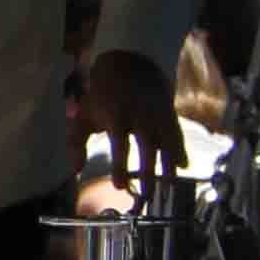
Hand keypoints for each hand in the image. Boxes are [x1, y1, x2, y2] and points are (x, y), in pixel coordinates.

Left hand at [77, 45, 185, 176]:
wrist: (130, 65)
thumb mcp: (83, 115)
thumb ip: (76, 143)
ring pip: (167, 141)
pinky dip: (181, 150)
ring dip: (168, 165)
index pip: (119, 145)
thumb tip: (75, 169)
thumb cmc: (102, 97)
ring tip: (168, 186)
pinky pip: (177, 134)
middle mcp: (140, 115)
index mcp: (116, 116)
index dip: (120, 166)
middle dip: (148, 171)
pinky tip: (183, 166)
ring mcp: (158, 114)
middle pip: (147, 146)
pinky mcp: (169, 114)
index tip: (120, 186)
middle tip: (146, 193)